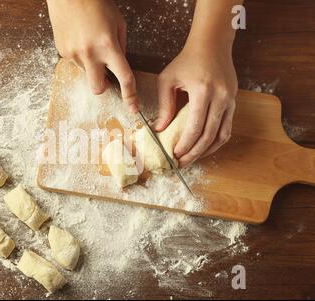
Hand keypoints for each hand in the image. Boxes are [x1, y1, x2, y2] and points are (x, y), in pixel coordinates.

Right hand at [46, 0, 139, 110]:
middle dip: (103, 87)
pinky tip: (79, 39)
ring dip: (90, 65)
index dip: (130, 96)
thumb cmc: (95, 4)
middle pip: (98, 89)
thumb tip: (117, 67)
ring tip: (89, 42)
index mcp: (108, 45)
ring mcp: (73, 54)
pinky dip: (80, 56)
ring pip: (86, 73)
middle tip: (105, 75)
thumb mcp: (118, 23)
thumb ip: (120, 48)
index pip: (124, 77)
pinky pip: (75, 63)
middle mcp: (90, 53)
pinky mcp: (62, 52)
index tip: (133, 107)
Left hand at [155, 42, 237, 166]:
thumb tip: (160, 130)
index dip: (184, 144)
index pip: (195, 127)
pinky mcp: (234, 102)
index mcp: (202, 91)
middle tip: (181, 162)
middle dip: (194, 152)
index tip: (174, 154)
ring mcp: (230, 100)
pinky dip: (216, 141)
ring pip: (222, 135)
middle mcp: (220, 97)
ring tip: (192, 158)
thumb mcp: (168, 80)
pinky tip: (204, 147)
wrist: (212, 44)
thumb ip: (164, 106)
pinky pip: (227, 128)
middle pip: (209, 135)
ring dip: (207, 150)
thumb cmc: (186, 61)